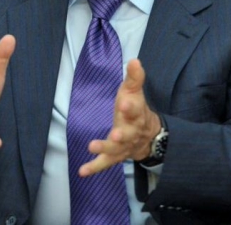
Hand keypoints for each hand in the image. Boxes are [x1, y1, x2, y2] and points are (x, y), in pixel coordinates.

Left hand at [79, 58, 160, 176]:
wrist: (148, 136)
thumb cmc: (135, 109)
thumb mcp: (134, 91)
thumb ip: (134, 77)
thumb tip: (134, 60)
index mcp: (136, 114)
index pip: (135, 110)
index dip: (131, 107)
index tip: (125, 102)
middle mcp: (131, 132)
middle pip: (128, 134)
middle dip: (122, 134)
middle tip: (116, 134)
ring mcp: (123, 146)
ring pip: (115, 149)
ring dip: (105, 148)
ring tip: (92, 146)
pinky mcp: (115, 156)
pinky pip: (105, 163)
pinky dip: (94, 168)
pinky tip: (82, 171)